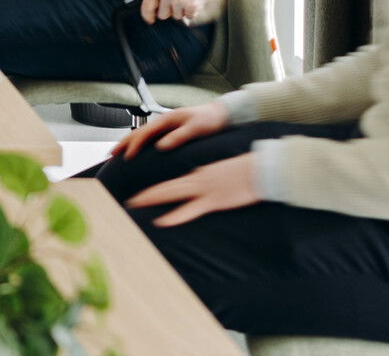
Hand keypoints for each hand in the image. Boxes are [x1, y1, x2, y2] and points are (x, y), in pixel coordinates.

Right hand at [113, 101, 231, 160]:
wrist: (219, 114)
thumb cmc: (208, 120)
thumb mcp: (195, 129)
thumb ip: (179, 137)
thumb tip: (161, 147)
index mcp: (166, 120)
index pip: (143, 134)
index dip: (133, 146)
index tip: (126, 158)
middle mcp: (162, 122)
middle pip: (137, 132)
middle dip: (123, 143)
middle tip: (110, 155)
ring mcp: (165, 125)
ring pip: (141, 134)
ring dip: (128, 143)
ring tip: (118, 153)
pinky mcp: (169, 130)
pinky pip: (149, 137)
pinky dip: (139, 143)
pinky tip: (138, 150)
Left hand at [125, 153, 259, 227]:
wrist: (261, 168)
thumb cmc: (245, 172)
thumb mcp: (221, 174)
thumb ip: (207, 180)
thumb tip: (198, 186)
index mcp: (198, 174)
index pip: (170, 181)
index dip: (154, 189)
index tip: (140, 195)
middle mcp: (196, 179)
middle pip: (164, 187)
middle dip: (145, 195)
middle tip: (127, 201)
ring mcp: (204, 189)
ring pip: (170, 194)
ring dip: (150, 199)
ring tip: (133, 205)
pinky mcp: (214, 200)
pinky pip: (190, 209)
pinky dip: (174, 215)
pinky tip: (161, 221)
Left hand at [140, 0, 222, 23]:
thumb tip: (154, 11)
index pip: (146, 7)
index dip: (148, 16)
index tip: (151, 20)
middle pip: (162, 15)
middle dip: (169, 11)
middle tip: (178, 0)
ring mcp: (179, 0)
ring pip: (177, 16)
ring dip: (182, 10)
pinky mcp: (192, 6)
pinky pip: (189, 16)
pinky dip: (193, 11)